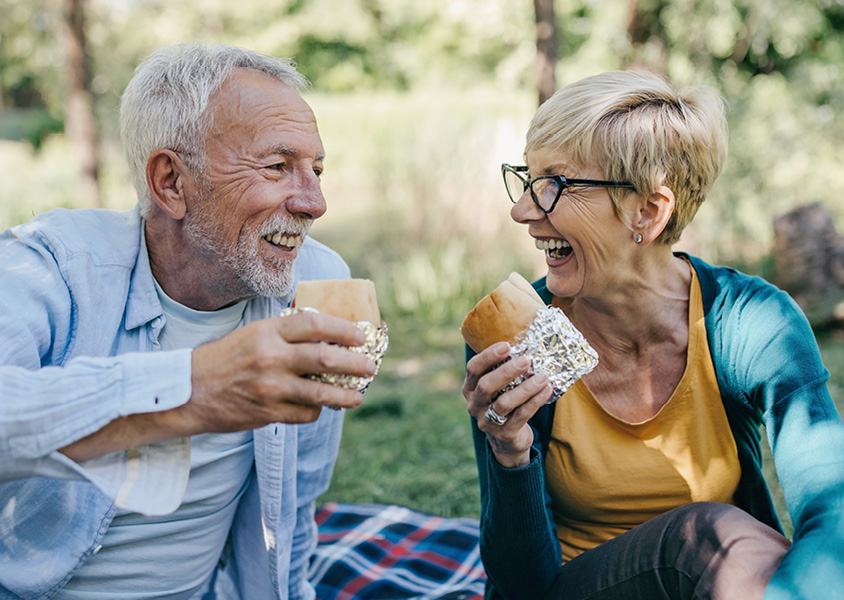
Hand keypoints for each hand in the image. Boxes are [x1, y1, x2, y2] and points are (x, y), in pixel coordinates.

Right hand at [176, 310, 376, 433]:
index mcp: (267, 331)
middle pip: (326, 358)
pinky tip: (318, 407)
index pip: (315, 324)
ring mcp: (270, 387)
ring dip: (346, 395)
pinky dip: (316, 410)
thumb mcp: (253, 335)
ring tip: (358, 396)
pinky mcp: (268, 413)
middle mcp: (271, 357)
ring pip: (321, 393)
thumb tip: (328, 339)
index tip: (360, 337)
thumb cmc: (223, 359)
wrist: (187, 392)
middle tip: (371, 367)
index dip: (343, 330)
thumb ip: (285, 335)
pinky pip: (305, 413)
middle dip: (355, 364)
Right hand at [463, 342, 552, 467]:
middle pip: (486, 386)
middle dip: (507, 371)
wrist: (507, 441)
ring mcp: (488, 422)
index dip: (488, 356)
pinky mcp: (504, 434)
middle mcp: (475, 405)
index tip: (507, 345)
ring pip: (504, 403)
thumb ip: (502, 369)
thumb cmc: (504, 402)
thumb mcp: (497, 388)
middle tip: (526, 360)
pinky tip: (547, 390)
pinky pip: (521, 416)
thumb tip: (524, 339)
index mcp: (470, 388)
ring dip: (525, 388)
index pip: (473, 369)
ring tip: (543, 376)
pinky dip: (535, 401)